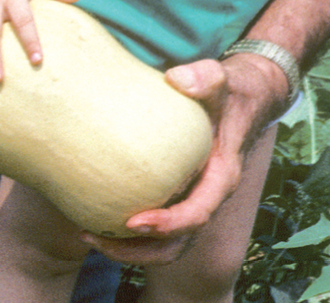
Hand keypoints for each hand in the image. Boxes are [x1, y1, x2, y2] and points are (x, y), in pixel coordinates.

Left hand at [79, 51, 288, 264]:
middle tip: (95, 238)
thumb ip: (206, 78)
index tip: (132, 222)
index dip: (166, 225)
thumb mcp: (222, 81)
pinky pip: (156, 227)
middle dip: (136, 251)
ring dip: (127, 249)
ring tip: (87, 234)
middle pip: (176, 245)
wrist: (242, 101)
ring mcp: (193, 201)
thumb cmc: (229, 93)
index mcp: (221, 178)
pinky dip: (127, 232)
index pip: (196, 215)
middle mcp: (208, 198)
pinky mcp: (179, 196)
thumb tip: (176, 78)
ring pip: (164, 245)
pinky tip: (96, 212)